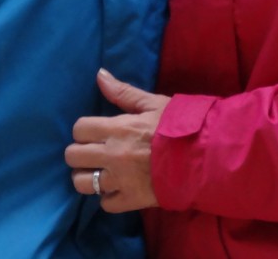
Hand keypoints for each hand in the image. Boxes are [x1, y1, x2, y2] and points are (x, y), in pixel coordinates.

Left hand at [66, 68, 169, 211]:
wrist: (204, 156)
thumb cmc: (179, 126)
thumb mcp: (153, 103)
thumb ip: (123, 92)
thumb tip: (99, 74)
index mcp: (117, 129)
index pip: (79, 129)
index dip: (84, 130)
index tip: (95, 133)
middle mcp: (112, 155)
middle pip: (73, 157)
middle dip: (80, 153)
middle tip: (94, 152)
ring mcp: (119, 180)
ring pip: (82, 183)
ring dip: (88, 177)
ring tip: (100, 172)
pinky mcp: (130, 200)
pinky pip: (105, 204)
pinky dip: (109, 197)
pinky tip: (118, 188)